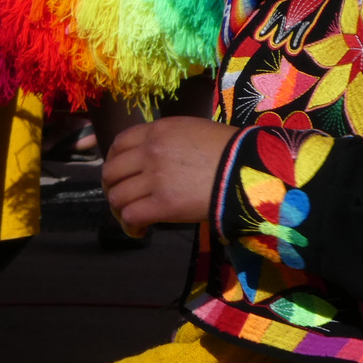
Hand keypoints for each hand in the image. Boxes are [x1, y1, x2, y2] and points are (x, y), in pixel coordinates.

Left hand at [103, 116, 240, 236]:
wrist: (251, 170)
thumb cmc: (230, 151)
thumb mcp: (193, 131)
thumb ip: (166, 140)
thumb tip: (149, 158)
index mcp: (158, 131)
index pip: (119, 144)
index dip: (114, 161)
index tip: (121, 174)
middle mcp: (151, 151)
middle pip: (111, 172)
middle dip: (112, 188)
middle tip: (123, 200)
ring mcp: (155, 178)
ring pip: (117, 197)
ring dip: (120, 211)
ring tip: (133, 218)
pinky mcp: (163, 204)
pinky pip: (131, 217)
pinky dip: (130, 227)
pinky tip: (140, 231)